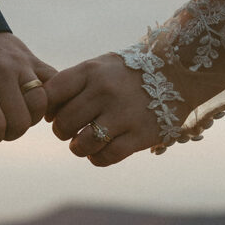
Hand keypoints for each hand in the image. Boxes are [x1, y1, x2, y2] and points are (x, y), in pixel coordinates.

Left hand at [0, 32, 56, 164]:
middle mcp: (1, 71)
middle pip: (21, 121)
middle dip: (11, 133)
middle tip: (0, 125)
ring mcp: (21, 63)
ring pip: (40, 105)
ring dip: (29, 119)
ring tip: (14, 115)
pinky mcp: (34, 59)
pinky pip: (54, 85)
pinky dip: (48, 100)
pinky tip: (33, 105)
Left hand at [45, 53, 159, 166]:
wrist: (179, 73)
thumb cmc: (129, 74)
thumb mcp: (101, 66)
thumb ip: (74, 83)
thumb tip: (46, 110)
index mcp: (92, 71)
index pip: (52, 94)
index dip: (48, 109)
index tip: (55, 113)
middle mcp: (105, 91)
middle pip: (64, 123)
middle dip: (63, 131)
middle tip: (71, 130)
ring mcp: (123, 114)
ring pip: (82, 143)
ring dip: (78, 148)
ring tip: (83, 143)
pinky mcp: (140, 135)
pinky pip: (106, 156)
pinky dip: (97, 158)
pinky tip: (100, 151)